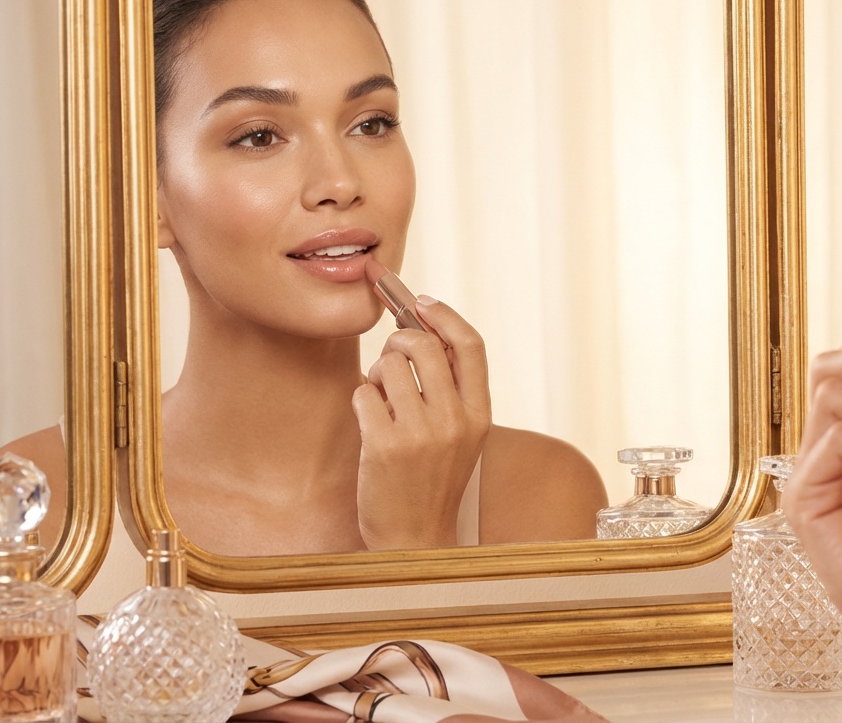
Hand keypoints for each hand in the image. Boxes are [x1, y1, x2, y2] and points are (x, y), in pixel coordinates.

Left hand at [352, 296, 491, 549]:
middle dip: (398, 340)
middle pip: (424, 344)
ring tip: (382, 400)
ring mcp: (420, 434)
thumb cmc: (432, 481)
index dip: (444, 315)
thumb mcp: (460, 436)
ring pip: (388, 366)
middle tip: (392, 356)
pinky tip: (370, 423)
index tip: (421, 302)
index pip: (470, 345)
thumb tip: (423, 328)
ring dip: (377, 375)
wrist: (415, 540)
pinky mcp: (384, 446)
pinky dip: (362, 401)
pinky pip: (363, 394)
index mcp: (480, 415)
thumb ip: (451, 389)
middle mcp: (455, 421)